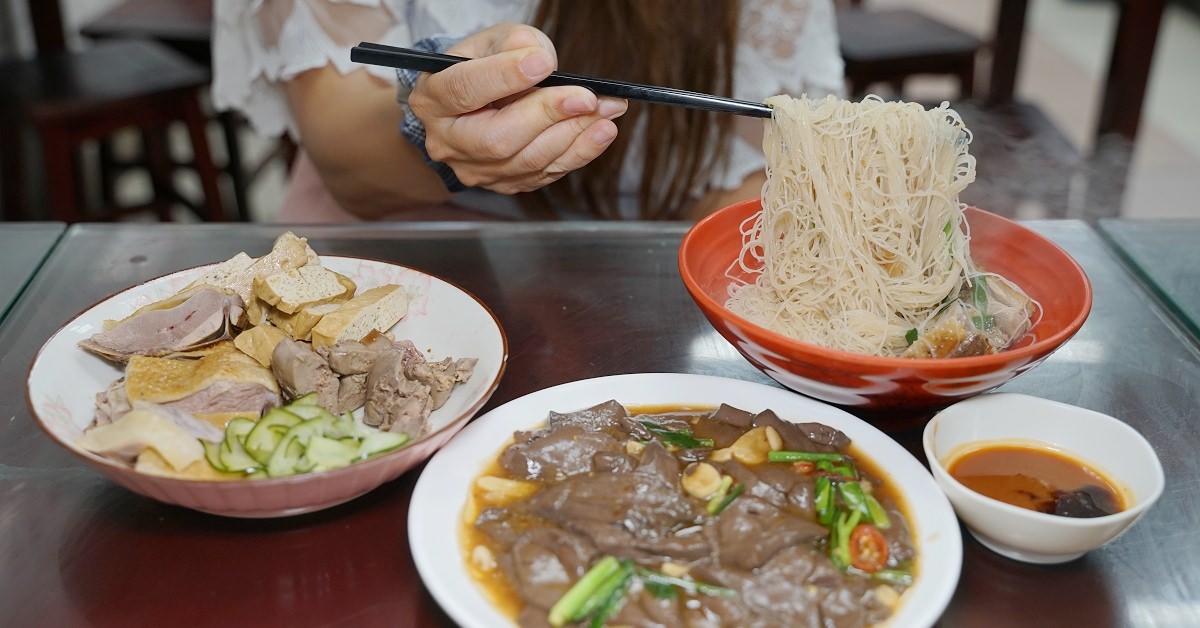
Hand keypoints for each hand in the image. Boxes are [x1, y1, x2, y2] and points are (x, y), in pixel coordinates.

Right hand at [407, 24, 627, 193]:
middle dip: (548, 116)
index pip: (464, 90)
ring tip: (607, 109)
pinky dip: (578, 153)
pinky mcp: (503, 184)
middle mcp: (447, 140)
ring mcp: (475, 169)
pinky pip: (544, 174)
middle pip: (497, 138)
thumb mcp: (492, 41)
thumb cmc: (482, 67)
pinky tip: (600, 131)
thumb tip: (539, 58)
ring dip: (574, 135)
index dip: (505, 77)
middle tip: (587, 97)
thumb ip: (514, 44)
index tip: (543, 63)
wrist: (473, 105)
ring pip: (526, 162)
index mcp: (433, 97)